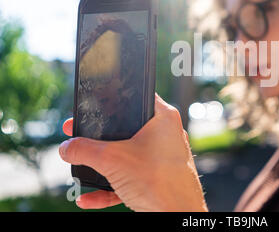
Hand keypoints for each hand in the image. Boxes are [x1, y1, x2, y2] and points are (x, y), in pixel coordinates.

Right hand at [59, 94, 207, 211]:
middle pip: (126, 129)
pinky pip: (130, 178)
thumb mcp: (112, 160)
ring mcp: (164, 157)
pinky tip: (88, 199)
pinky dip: (110, 187)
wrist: (178, 214)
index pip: (135, 98)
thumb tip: (66, 148)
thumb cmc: (157, 181)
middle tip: (76, 135)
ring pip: (127, 156)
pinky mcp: (160, 178)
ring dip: (102, 165)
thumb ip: (84, 150)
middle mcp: (166, 134)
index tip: (90, 106)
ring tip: (80, 166)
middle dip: (98, 138)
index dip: (110, 100)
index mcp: (163, 118)